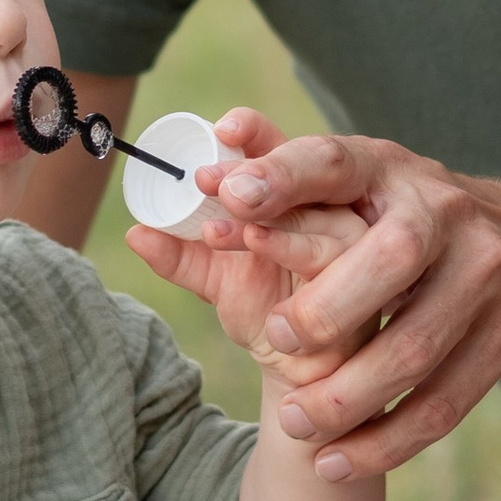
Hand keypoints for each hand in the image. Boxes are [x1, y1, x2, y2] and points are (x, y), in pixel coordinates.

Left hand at [125, 112, 372, 367]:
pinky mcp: (366, 273)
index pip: (274, 148)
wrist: (306, 373)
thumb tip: (135, 233)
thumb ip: (179, 257)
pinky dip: (289, 247)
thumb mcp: (214, 281)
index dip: (251, 131)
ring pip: (311, 212)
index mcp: (290, 194)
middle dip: (249, 174)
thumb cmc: (267, 312)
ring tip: (216, 228)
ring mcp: (350, 236)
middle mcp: (326, 207)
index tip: (222, 127)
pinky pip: (331, 252)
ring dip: (261, 217)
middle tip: (205, 180)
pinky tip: (258, 243)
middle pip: (296, 174)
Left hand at [193, 128, 500, 473]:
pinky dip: (386, 442)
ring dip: (349, 397)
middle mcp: (446, 215)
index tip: (231, 197)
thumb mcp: (363, 179)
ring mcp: (484, 280)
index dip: (284, 176)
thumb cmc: (413, 214)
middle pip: (392, 259)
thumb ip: (287, 165)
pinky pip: (443, 404)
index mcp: (391, 169)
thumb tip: (222, 132)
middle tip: (277, 341)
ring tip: (293, 424)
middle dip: (328, 306)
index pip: (335, 160)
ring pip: (415, 348)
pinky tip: (335, 463)